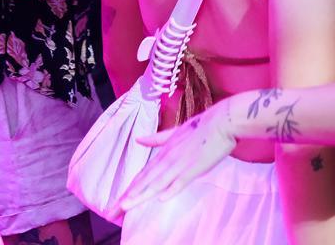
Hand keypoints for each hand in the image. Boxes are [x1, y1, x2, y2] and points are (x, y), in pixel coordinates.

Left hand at [115, 101, 237, 215]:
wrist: (223, 121)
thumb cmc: (203, 126)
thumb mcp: (176, 131)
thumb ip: (158, 138)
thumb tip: (139, 139)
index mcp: (164, 152)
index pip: (143, 174)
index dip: (129, 189)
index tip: (116, 203)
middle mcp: (168, 159)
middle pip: (144, 181)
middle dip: (127, 198)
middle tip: (111, 213)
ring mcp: (181, 163)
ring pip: (157, 182)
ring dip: (141, 195)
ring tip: (125, 207)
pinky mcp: (195, 167)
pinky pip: (181, 180)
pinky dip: (171, 189)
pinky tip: (161, 199)